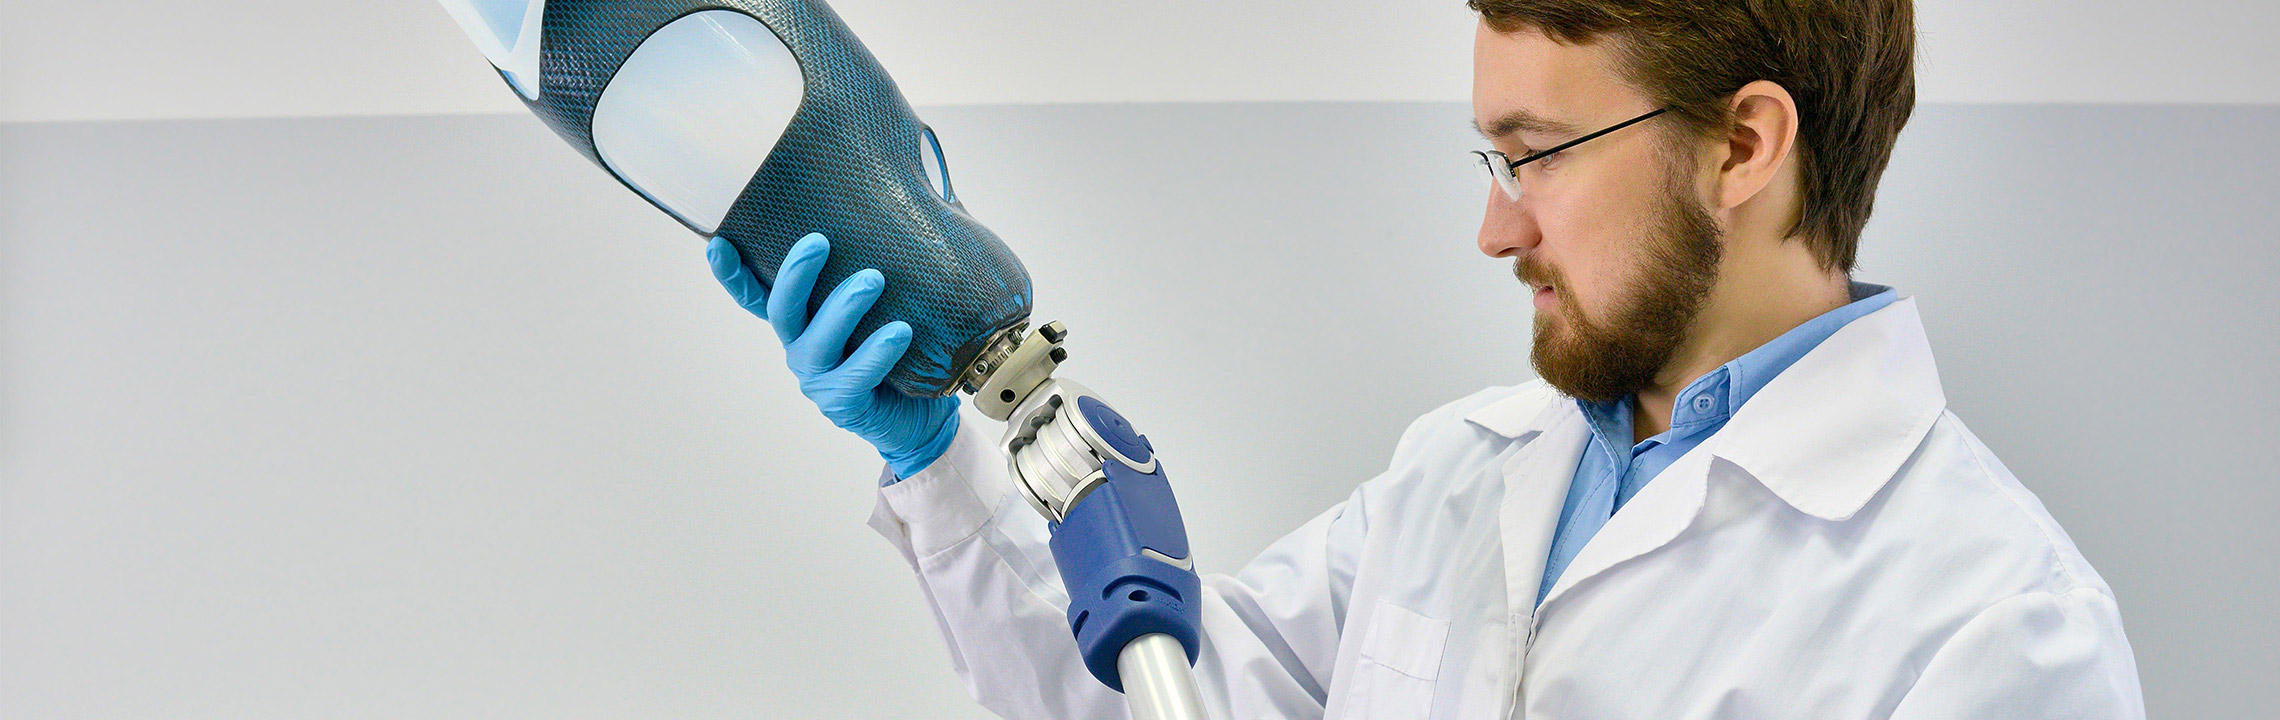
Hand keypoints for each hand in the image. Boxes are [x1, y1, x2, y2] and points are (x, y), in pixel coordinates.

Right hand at [707, 232, 959, 478]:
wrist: (930, 413)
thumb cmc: (912, 345)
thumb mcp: (899, 296)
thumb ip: (898, 255)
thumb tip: (935, 195)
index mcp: (805, 318)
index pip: (759, 294)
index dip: (733, 274)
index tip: (718, 245)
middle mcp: (802, 346)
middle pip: (782, 310)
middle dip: (795, 274)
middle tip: (819, 242)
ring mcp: (819, 378)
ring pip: (816, 342)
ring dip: (842, 308)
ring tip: (874, 279)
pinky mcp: (844, 404)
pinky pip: (855, 377)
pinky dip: (876, 352)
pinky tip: (900, 332)